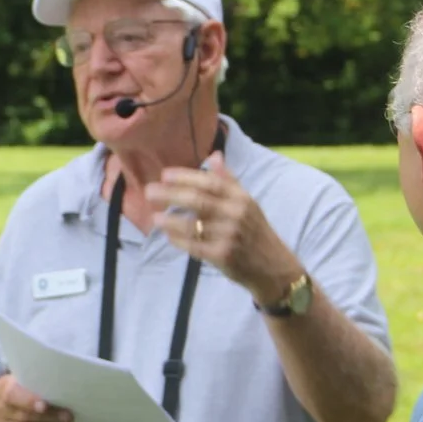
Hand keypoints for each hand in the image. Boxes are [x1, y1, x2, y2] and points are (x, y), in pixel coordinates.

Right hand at [0, 373, 73, 421]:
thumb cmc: (15, 395)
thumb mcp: (18, 382)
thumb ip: (33, 382)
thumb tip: (61, 383)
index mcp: (2, 389)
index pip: (12, 395)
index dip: (28, 401)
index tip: (44, 405)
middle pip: (25, 416)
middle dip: (50, 416)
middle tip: (68, 415)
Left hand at [147, 156, 302, 301]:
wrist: (273, 266)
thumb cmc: (255, 231)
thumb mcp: (247, 203)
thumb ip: (228, 180)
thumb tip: (214, 155)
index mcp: (241, 198)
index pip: (211, 182)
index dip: (186, 177)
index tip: (165, 175)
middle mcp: (236, 215)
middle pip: (198, 201)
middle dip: (170, 195)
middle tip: (149, 192)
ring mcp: (230, 236)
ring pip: (193, 225)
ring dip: (170, 220)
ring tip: (154, 217)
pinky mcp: (223, 256)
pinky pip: (194, 246)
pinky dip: (179, 240)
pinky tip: (168, 235)